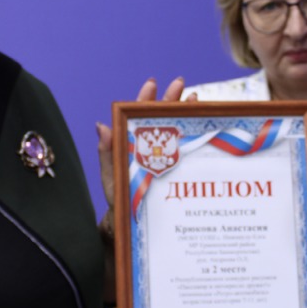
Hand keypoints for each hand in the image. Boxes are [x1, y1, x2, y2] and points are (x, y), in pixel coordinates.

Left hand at [97, 77, 188, 211]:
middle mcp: (152, 148)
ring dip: (186, 113)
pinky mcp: (179, 170)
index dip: (145, 99)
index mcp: (133, 144)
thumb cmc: (118, 199)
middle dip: (171, 99)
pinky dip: (196, 135)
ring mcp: (166, 157)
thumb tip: (101, 126)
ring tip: (194, 98)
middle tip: (180, 83)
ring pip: (177, 130)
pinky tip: (205, 125)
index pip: (138, 117)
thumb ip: (107, 153)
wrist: (134, 224)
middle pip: (161, 118)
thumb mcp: (112, 176)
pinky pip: (188, 150)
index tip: (152, 84)